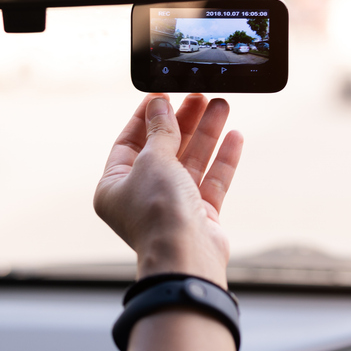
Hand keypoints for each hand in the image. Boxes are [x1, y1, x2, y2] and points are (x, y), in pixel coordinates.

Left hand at [94, 94, 242, 285]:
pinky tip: (235, 135)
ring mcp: (172, 205)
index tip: (164, 94)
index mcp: (115, 185)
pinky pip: (211, 180)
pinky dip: (222, 159)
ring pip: (191, 161)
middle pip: (164, 148)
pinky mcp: (200, 215)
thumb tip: (158, 104)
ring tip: (222, 105)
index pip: (129, 141)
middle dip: (183, 121)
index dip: (146, 116)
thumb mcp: (153, 160)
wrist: (185, 256)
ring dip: (206, 133)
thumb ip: (159, 130)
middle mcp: (141, 196)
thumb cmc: (158, 211)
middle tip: (200, 95)